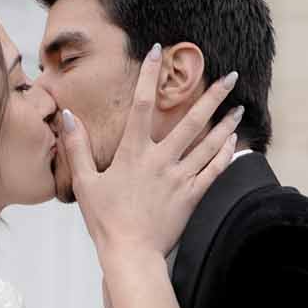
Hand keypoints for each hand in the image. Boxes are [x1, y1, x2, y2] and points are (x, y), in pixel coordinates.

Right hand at [58, 48, 244, 260]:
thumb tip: (67, 115)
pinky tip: (234, 141)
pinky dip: (225, 154)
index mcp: (133, 153)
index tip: (158, 52)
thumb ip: (77, 147)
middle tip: (231, 75)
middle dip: (212, 95)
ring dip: (225, 123)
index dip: (149, 76)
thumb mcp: (84, 183)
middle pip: (191, 120)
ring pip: (209, 144)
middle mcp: (160, 161)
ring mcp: (179, 178)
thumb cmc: (105, 220)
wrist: (130, 254)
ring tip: (239, 106)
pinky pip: (214, 171)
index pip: (142, 105)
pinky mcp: (191, 197)